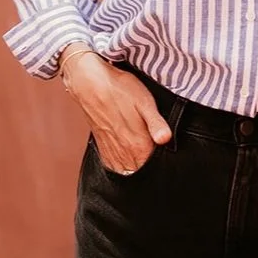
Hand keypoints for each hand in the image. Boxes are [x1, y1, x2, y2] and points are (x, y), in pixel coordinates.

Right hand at [63, 53, 171, 172]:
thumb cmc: (119, 89)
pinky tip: (129, 157)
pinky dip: (123, 168)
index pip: (155, 167)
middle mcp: (124, 153)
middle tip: (157, 156)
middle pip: (142, 173)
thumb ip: (156, 123)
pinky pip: (115, 168)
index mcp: (138, 144)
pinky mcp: (103, 149)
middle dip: (151, 169)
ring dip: (137, 170)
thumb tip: (166, 139)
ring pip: (128, 173)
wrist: (90, 84)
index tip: (167, 156)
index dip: (164, 164)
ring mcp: (112, 152)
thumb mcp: (145, 102)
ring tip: (144, 157)